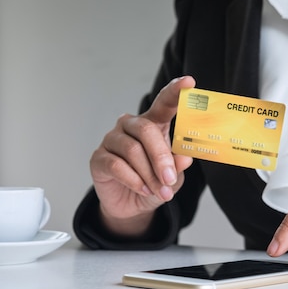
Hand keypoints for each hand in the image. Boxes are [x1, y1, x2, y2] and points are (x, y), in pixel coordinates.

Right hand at [90, 76, 195, 235]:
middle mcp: (130, 126)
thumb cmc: (152, 183)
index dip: (175, 92)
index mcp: (152, 124)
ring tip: (159, 191)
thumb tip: (185, 158)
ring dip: (149, 175)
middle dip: (161, 157)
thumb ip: (178, 165)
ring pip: (132, 150)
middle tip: (169, 179)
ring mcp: (112, 140)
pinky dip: (134, 180)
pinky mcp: (98, 157)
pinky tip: (143, 189)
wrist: (130, 205)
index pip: (164, 103)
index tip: (189, 83)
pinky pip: (116, 165)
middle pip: (146, 130)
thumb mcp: (172, 177)